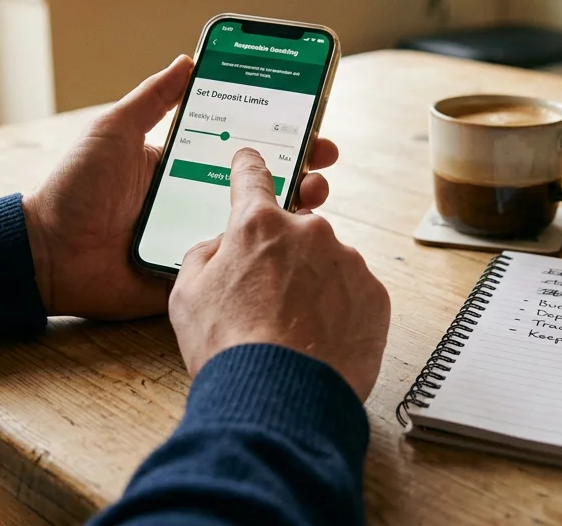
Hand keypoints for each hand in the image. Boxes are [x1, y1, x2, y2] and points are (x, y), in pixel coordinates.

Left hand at [22, 56, 341, 319]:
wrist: (48, 254)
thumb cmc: (75, 189)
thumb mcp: (114, 131)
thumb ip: (152, 99)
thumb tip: (188, 59)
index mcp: (184, 165)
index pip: (243, 147)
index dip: (281, 135)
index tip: (314, 124)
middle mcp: (198, 200)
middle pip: (262, 185)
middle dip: (301, 171)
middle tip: (323, 163)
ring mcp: (200, 238)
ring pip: (258, 226)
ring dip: (293, 210)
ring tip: (312, 197)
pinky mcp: (195, 276)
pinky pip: (236, 267)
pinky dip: (264, 255)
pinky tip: (287, 243)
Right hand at [170, 148, 390, 400]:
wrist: (279, 399)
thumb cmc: (228, 348)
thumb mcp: (186, 295)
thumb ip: (205, 255)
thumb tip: (223, 247)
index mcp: (258, 224)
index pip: (252, 177)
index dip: (248, 168)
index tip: (252, 162)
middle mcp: (309, 231)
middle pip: (295, 230)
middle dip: (282, 257)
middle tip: (267, 299)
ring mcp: (347, 262)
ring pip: (327, 263)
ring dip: (314, 285)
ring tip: (293, 331)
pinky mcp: (374, 295)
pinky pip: (354, 293)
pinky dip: (340, 311)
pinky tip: (319, 340)